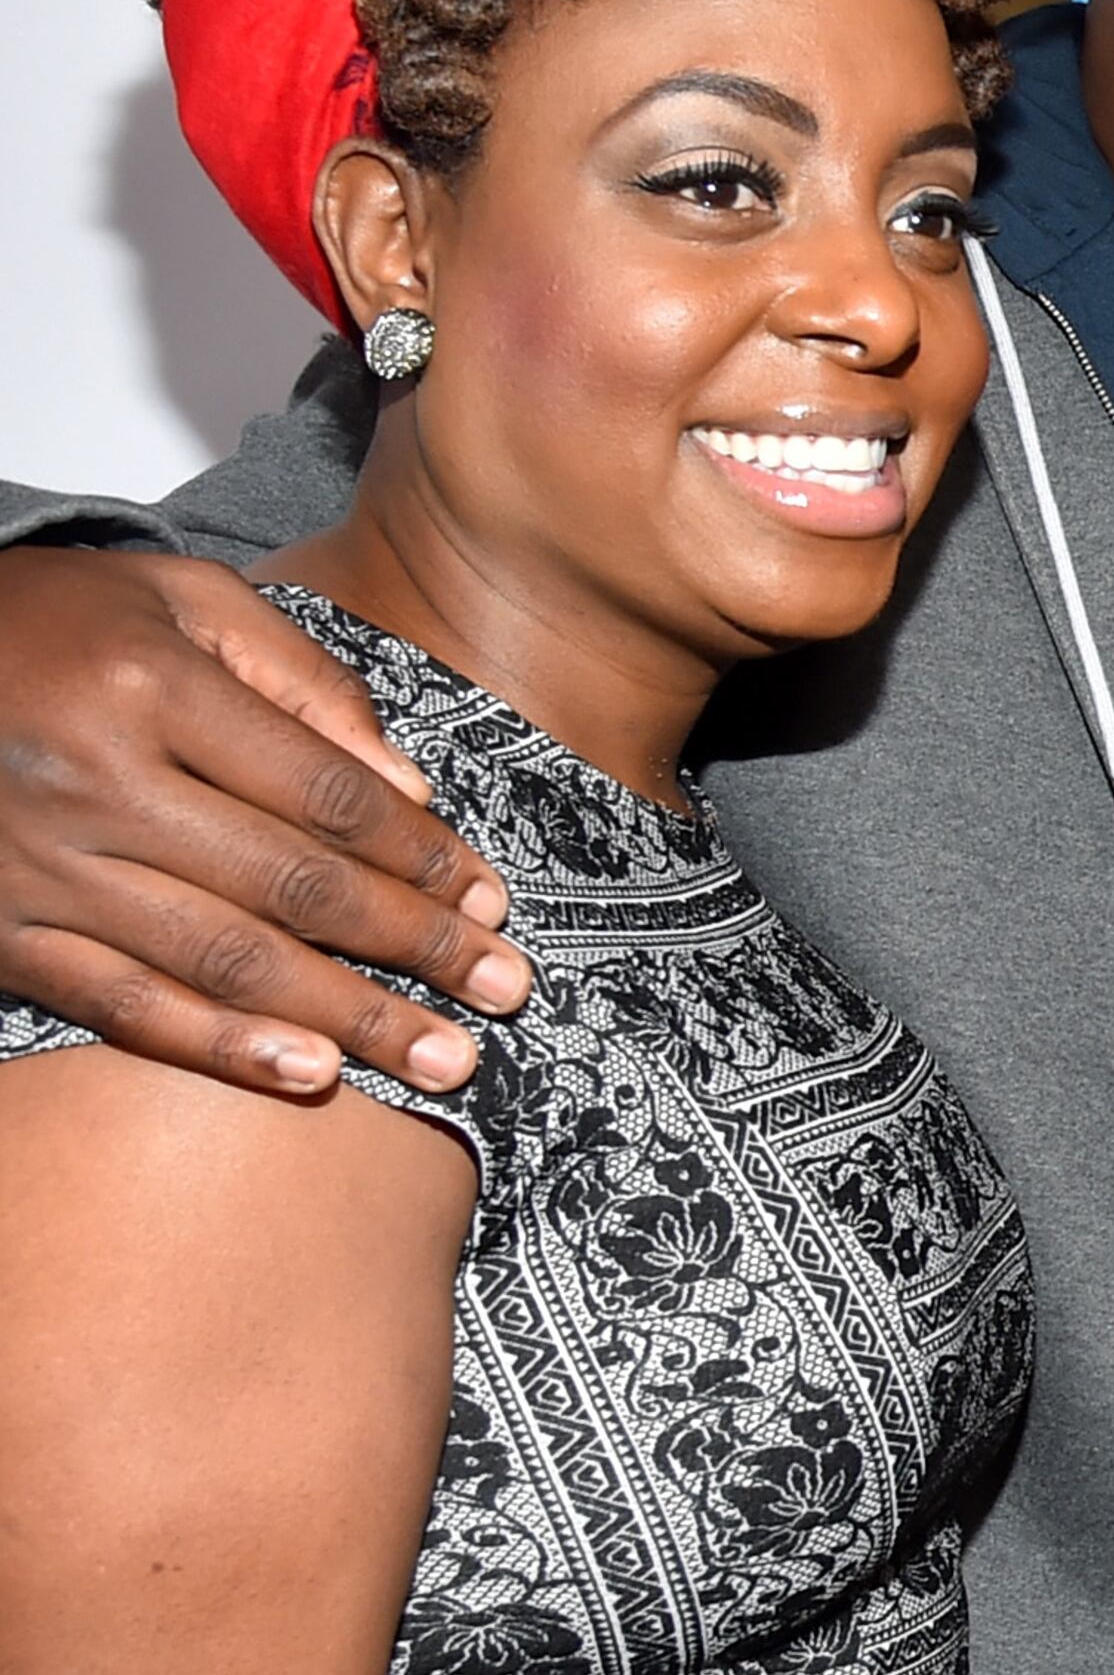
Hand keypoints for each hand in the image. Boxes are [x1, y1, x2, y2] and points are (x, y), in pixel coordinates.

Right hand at [0, 548, 523, 1091]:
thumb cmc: (56, 622)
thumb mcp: (185, 598)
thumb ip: (306, 682)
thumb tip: (411, 791)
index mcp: (153, 687)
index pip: (323, 793)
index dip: (419, 855)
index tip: (489, 900)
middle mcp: (94, 781)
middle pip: (290, 883)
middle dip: (413, 947)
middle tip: (507, 990)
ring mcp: (38, 867)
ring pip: (220, 960)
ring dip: (344, 1018)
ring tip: (444, 1060)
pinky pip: (119, 1006)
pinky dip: (218, 1048)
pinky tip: (307, 1076)